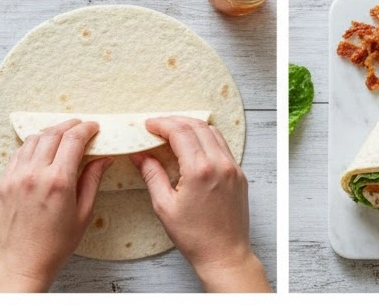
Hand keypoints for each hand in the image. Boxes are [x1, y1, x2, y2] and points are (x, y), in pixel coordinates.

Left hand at [0, 119, 111, 292]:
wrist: (21, 263)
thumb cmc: (55, 245)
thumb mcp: (83, 214)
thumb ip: (92, 180)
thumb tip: (103, 158)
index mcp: (58, 181)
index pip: (73, 139)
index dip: (86, 128)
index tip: (93, 127)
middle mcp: (35, 173)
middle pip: (53, 133)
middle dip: (69, 125)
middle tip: (80, 126)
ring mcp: (16, 176)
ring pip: (33, 139)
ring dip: (50, 132)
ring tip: (60, 136)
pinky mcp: (4, 181)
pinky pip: (18, 152)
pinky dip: (31, 145)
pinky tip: (40, 150)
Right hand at [131, 116, 269, 292]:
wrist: (225, 256)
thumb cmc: (195, 237)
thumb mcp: (165, 207)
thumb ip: (152, 175)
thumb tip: (139, 155)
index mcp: (200, 170)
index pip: (179, 132)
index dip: (162, 124)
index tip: (148, 124)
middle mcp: (219, 164)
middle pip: (196, 126)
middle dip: (175, 121)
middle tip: (158, 125)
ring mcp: (232, 167)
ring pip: (212, 131)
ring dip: (192, 126)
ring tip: (174, 132)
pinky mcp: (239, 174)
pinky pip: (222, 145)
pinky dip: (206, 138)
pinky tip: (194, 145)